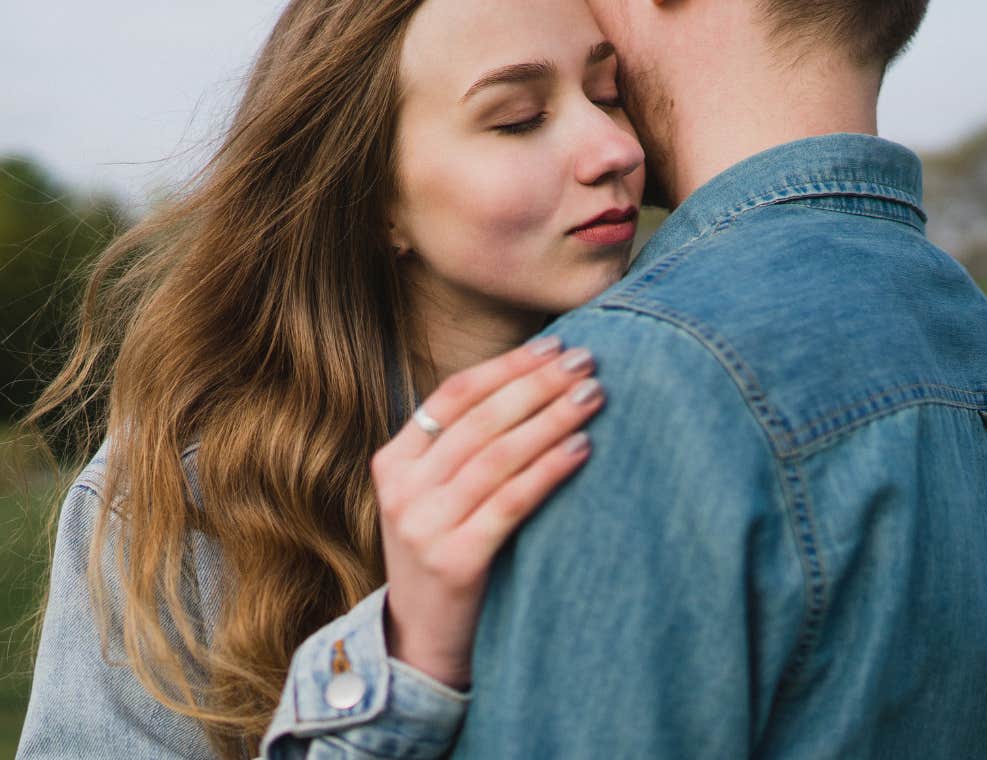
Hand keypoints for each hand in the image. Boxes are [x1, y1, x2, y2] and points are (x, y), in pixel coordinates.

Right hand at [367, 337, 601, 688]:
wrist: (422, 641)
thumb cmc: (444, 553)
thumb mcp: (432, 496)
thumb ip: (460, 448)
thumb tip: (533, 381)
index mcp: (393, 462)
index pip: (453, 396)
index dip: (506, 366)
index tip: (553, 345)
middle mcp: (403, 490)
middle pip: (480, 420)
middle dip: (538, 384)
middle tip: (585, 361)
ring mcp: (424, 526)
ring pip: (498, 456)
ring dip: (551, 419)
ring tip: (593, 396)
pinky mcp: (455, 561)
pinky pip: (511, 503)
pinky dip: (548, 470)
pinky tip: (581, 449)